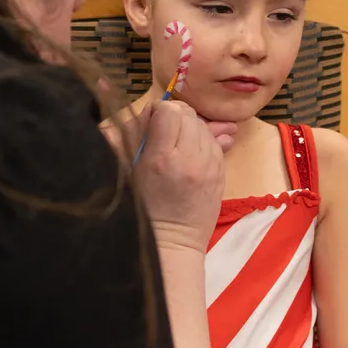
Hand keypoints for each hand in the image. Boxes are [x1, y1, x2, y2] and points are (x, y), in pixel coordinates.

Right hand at [135, 100, 227, 252]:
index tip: (150, 124)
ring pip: (202, 125)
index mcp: (160, 159)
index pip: (167, 111)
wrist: (173, 241)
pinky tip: (189, 156)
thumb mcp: (127, 172)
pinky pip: (213, 140)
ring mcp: (209, 165)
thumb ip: (129, 136)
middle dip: (173, 118)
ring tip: (176, 147)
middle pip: (187, 114)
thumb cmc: (142, 209)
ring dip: (188, 129)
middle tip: (162, 135)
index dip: (157, 112)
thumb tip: (137, 106)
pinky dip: (201, 141)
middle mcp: (189, 158)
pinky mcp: (221, 171)